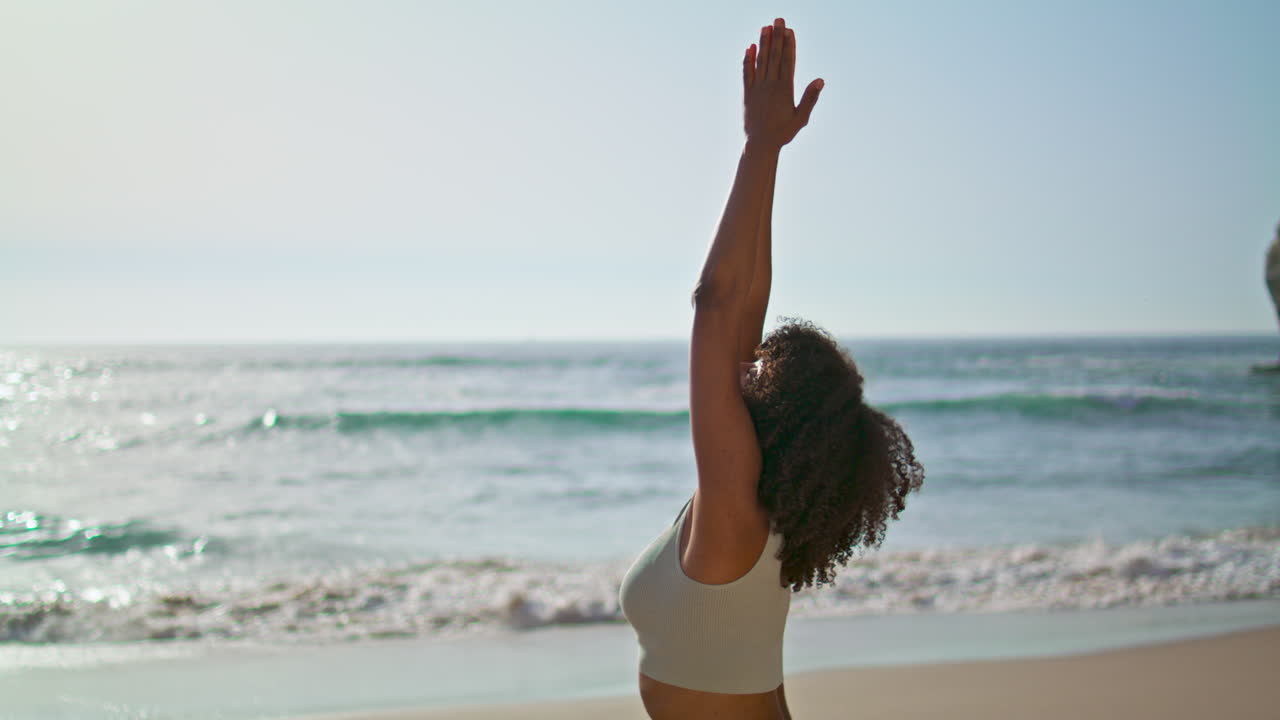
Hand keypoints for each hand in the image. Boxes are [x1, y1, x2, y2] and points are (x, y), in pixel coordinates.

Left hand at [743, 18, 822, 149]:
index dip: (788, 44)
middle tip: (778, 19)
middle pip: (774, 56)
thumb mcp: (801, 118)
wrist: (760, 144)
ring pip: (760, 61)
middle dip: (777, 36)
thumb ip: (810, 98)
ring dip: (763, 43)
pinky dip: (748, 60)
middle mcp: (770, 86)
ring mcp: (757, 88)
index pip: (787, 61)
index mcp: (784, 90)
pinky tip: (750, 47)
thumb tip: (820, 80)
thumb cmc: (783, 133)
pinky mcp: (747, 93)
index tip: (790, 30)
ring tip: (765, 27)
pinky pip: (747, 73)